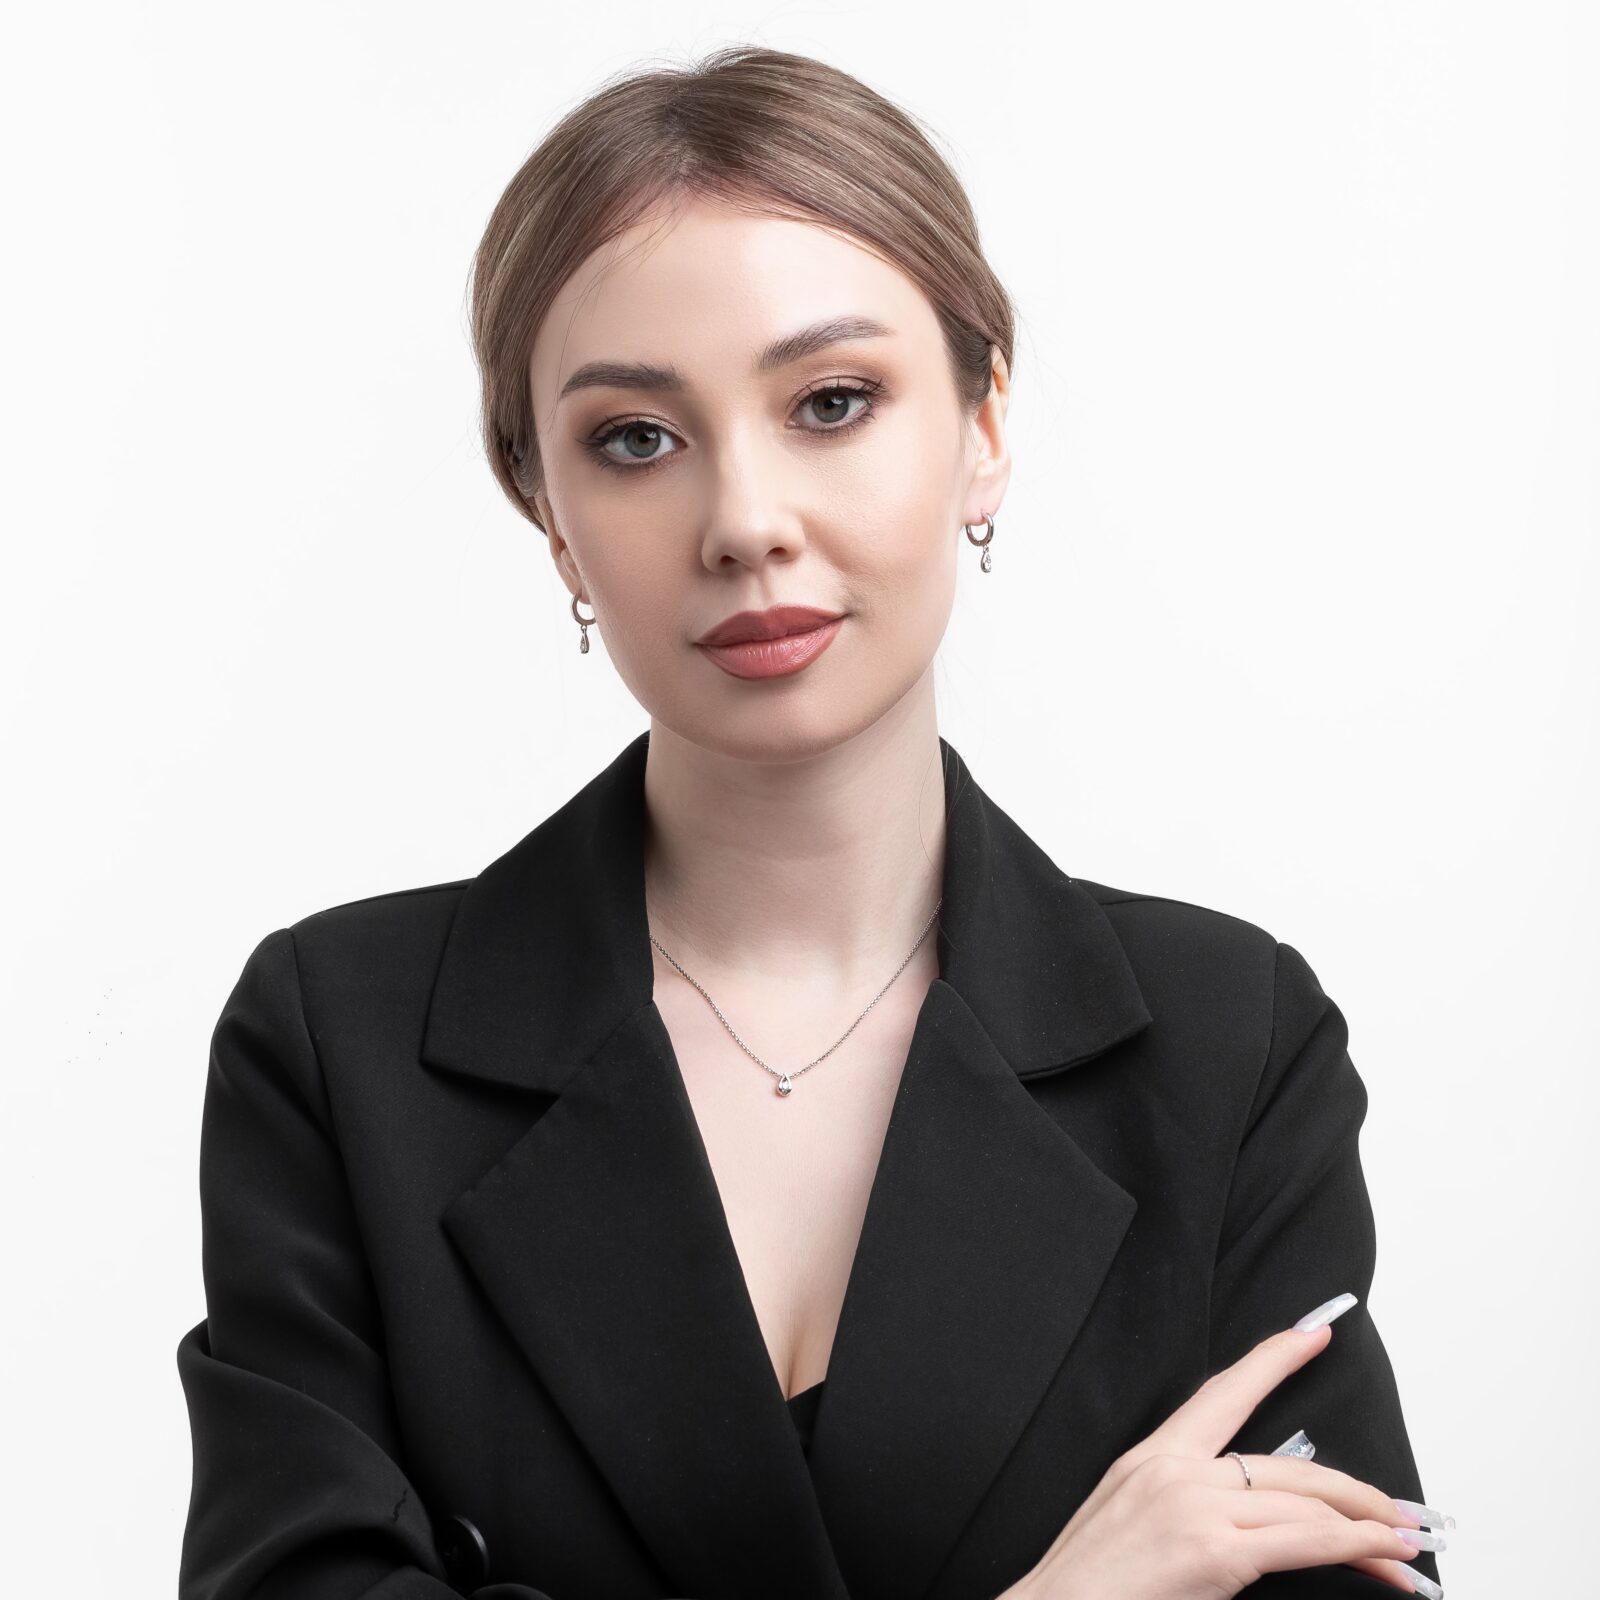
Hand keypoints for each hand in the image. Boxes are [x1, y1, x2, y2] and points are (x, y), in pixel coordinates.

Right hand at [997, 1295, 1430, 1599]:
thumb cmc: (1087, 1585)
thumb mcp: (1128, 1521)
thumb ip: (1182, 1503)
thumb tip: (1244, 1512)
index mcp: (1150, 1456)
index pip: (1222, 1392)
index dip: (1274, 1358)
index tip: (1314, 1333)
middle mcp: (1175, 1470)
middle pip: (1287, 1464)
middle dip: (1354, 1488)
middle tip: (1398, 1508)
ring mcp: (1193, 1508)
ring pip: (1305, 1502)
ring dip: (1370, 1526)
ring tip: (1406, 1545)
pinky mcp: (1212, 1552)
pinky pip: (1306, 1541)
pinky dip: (1359, 1546)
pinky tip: (1389, 1556)